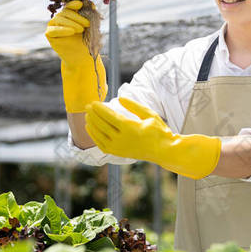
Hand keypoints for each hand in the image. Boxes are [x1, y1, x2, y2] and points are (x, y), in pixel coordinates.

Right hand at [45, 0, 106, 111]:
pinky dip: (62, 29)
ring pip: (60, 19)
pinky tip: (71, 31)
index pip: (69, 6)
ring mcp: (53, 25)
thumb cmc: (87, 41)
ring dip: (72, 23)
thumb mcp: (91, 26)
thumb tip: (91, 3)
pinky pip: (54, 30)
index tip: (80, 4)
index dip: (74, 4)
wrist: (82, 57)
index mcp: (69, 14)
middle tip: (87, 24)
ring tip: (81, 29)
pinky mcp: (49, 34)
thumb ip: (91, 15)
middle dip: (77, 17)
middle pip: (66, 12)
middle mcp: (60, 18)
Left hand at [85, 97, 220, 178]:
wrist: (163, 150)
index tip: (93, 102)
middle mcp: (122, 139)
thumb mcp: (149, 115)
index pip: (109, 116)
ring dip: (92, 124)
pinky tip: (90, 128)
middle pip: (102, 124)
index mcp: (130, 128)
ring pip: (99, 135)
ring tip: (87, 115)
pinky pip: (101, 144)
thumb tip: (120, 98)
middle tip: (87, 106)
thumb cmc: (159, 131)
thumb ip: (134, 106)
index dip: (100, 108)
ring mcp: (119, 148)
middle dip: (93, 114)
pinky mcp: (118, 153)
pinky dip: (94, 136)